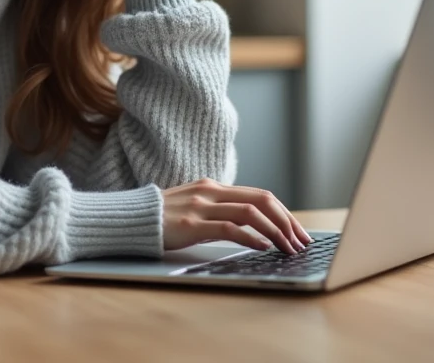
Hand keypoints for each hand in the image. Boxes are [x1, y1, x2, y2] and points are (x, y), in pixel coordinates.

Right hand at [162, 179, 312, 252]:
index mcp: (213, 186)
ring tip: (288, 248)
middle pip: (262, 200)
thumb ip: (218, 211)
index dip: (284, 213)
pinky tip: (263, 248)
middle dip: (287, 221)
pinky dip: (251, 238)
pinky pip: (229, 228)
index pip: (259, 195)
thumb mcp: (194, 207)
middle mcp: (211, 192)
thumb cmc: (162, 218)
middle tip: (302, 241)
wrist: (131, 219)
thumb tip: (250, 228)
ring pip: (250, 213)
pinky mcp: (192, 224)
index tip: (297, 231)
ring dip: (275, 231)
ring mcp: (201, 206)